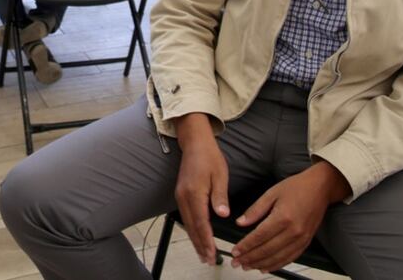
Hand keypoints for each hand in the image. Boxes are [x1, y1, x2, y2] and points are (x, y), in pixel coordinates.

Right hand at [173, 113, 229, 265]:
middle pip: (191, 227)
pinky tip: (197, 236)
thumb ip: (220, 196)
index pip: (201, 222)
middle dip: (200, 245)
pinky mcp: (181, 195)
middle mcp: (184, 197)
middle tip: (208, 260)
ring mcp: (180, 196)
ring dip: (195, 239)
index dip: (206, 239)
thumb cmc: (209, 156)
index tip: (212, 252)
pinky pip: (186, 217)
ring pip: (187, 224)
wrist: (195, 142)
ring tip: (202, 254)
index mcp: (194, 192)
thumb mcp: (220, 175)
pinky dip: (191, 229)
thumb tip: (223, 214)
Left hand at [230, 162, 349, 272]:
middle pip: (267, 250)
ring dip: (261, 264)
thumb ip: (255, 210)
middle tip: (236, 262)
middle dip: (249, 258)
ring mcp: (301, 238)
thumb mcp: (271, 193)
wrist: (320, 188)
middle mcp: (293, 231)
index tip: (234, 251)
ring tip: (247, 266)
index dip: (245, 246)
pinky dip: (277, 265)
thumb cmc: (296, 187)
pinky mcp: (306, 242)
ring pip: (278, 257)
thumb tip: (240, 223)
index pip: (259, 237)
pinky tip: (266, 267)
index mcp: (282, 217)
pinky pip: (290, 258)